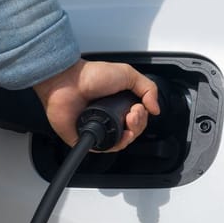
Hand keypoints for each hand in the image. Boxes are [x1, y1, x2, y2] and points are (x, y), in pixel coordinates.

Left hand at [33, 59, 159, 151]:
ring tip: (128, 120)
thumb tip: (156, 109)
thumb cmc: (91, 75)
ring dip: (130, 134)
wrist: (68, 82)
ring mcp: (99, 128)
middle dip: (139, 124)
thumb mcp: (127, 74)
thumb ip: (148, 88)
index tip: (139, 108)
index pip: (138, 118)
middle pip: (133, 131)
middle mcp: (110, 117)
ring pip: (122, 142)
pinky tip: (118, 135)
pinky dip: (114, 144)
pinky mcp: (88, 138)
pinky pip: (105, 148)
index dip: (143, 117)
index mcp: (119, 103)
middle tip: (134, 113)